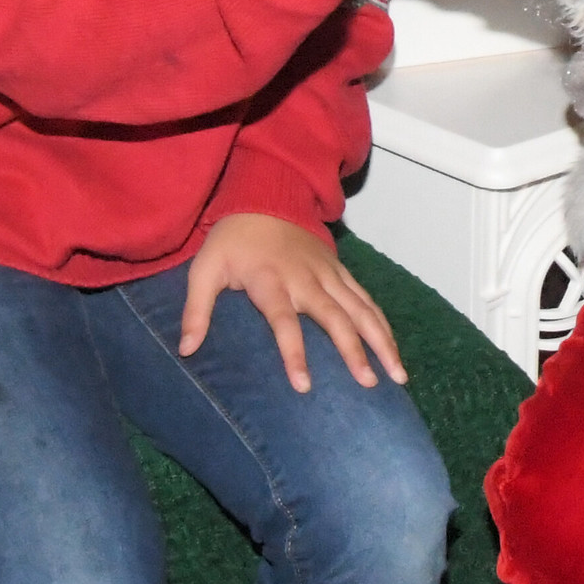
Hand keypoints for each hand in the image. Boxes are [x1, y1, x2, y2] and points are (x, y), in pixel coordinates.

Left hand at [179, 214, 406, 392]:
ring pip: (360, 309)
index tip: (304, 387)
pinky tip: (393, 348)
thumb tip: (187, 350)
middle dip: (354, 351)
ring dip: (381, 340)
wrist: (266, 195)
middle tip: (368, 384)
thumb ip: (196, 309)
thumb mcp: (204, 269)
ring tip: (397, 374)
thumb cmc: (232, 241)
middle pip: (335, 317)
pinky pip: (366, 299)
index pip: (284, 321)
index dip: (294, 353)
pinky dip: (382, 323)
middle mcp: (305, 278)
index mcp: (270, 279)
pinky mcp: (340, 270)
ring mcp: (327, 273)